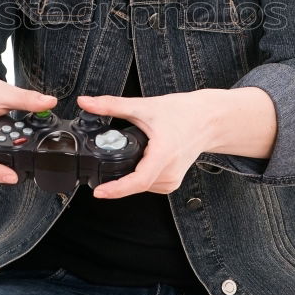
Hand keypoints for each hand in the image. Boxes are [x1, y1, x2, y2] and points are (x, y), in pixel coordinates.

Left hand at [77, 91, 209, 198]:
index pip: (137, 181)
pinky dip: (138, 176)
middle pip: (135, 184)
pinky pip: (148, 185)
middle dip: (116, 177)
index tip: (98, 192)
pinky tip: (139, 161)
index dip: (116, 189)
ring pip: (141, 186)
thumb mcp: (144, 106)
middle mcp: (170, 172)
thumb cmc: (183, 112)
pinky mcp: (172, 182)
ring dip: (128, 176)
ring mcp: (172, 180)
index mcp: (163, 155)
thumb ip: (111, 105)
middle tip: (101, 166)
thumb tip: (85, 102)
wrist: (208, 119)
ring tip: (127, 156)